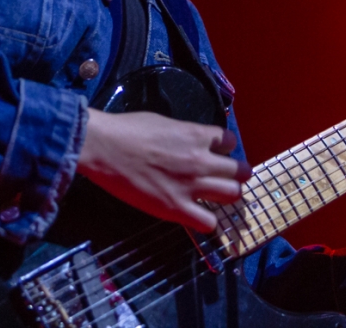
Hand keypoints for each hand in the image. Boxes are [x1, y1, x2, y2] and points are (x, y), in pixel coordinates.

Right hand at [77, 108, 251, 230]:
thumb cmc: (129, 129)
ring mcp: (191, 186)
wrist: (105, 148)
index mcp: (197, 135)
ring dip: (227, 196)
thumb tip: (191, 142)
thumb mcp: (165, 122)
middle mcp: (201, 161)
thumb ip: (185, 134)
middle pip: (240, 172)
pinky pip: (209, 223)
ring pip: (232, 195)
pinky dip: (207, 221)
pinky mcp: (176, 209)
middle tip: (226, 178)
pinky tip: (198, 215)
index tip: (218, 153)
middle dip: (237, 174)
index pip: (230, 142)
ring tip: (217, 197)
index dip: (225, 148)